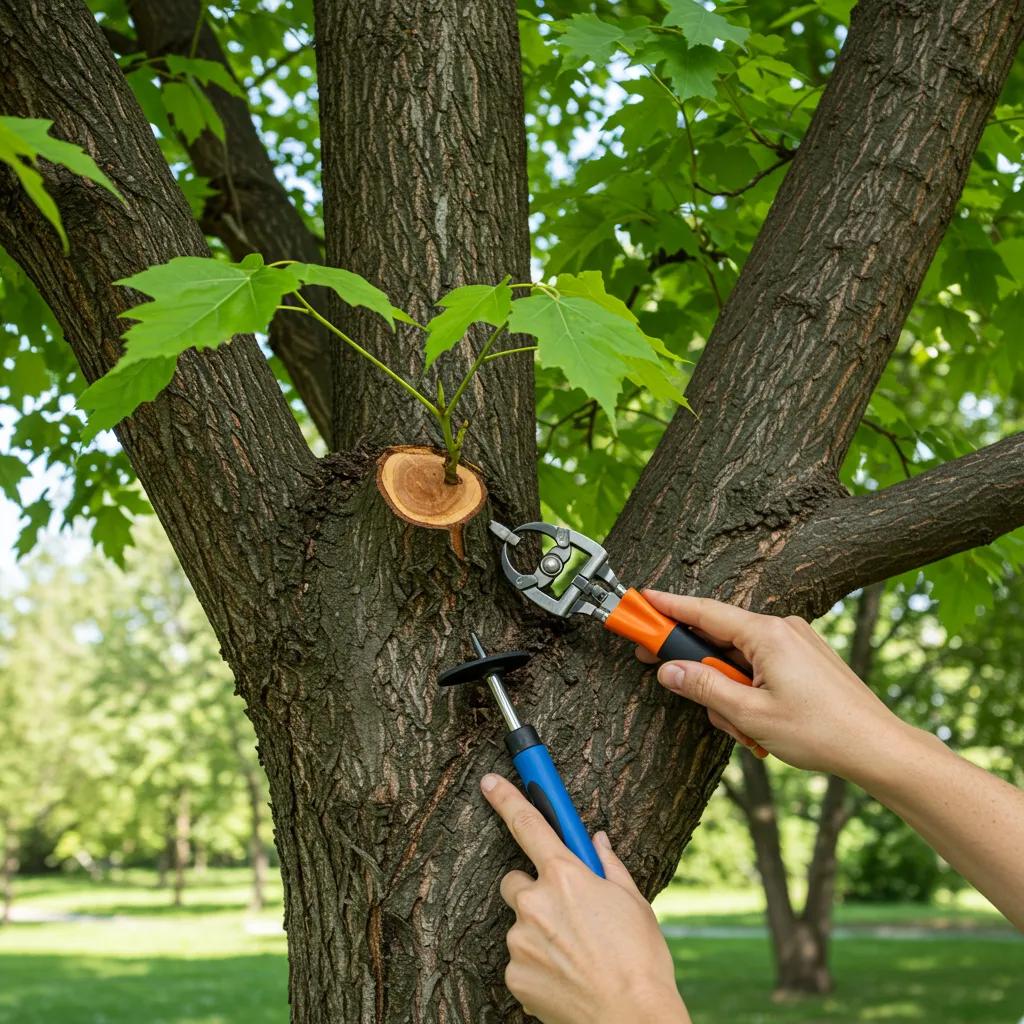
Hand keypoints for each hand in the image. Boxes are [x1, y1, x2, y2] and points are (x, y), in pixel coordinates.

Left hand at [480, 773, 689, 1023]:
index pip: (528, 824)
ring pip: (519, 924)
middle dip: (533, 890)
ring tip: (575, 954)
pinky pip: (519, 959)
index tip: (489, 782)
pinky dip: (537, 964)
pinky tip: (565, 976)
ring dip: (538, 931)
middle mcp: (535, 902)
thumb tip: (596, 841)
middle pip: (515, 881)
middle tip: (563, 912)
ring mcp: (520, 940)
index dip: (506, 798)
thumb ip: (608, 865)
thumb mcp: (634, 901)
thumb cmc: (640, 959)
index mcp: (565, 876)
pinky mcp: (514, 974)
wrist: (631, 1020)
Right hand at [636, 590, 903, 777]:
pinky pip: (761, 665)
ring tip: (745, 728)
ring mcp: (796, 642)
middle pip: (719, 636)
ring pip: (740, 658)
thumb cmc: (821, 731)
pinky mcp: (806, 658)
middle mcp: (782, 628)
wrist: (878, 747)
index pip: (703, 612)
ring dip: (730, 690)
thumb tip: (667, 669)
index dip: (666, 607)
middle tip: (666, 675)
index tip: (639, 600)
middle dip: (699, 668)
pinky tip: (759, 722)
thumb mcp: (749, 713)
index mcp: (767, 634)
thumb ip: (703, 686)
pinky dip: (750, 690)